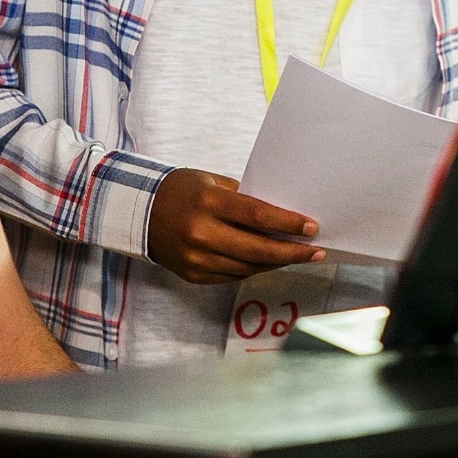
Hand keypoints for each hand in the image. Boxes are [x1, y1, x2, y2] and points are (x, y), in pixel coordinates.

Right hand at [147, 168, 324, 283]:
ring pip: (248, 267)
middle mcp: (202, 233)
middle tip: (316, 251)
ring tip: (298, 256)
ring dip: (277, 263)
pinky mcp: (194, 275)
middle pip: (258, 249)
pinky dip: (254, 269)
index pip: (257, 215)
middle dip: (292, 252)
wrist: (140, 212)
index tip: (311, 227)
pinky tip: (270, 263)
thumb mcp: (213, 182)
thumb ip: (245, 198)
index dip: (287, 223)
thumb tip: (282, 213)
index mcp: (208, 202)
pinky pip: (233, 275)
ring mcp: (196, 258)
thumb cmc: (183, 190)